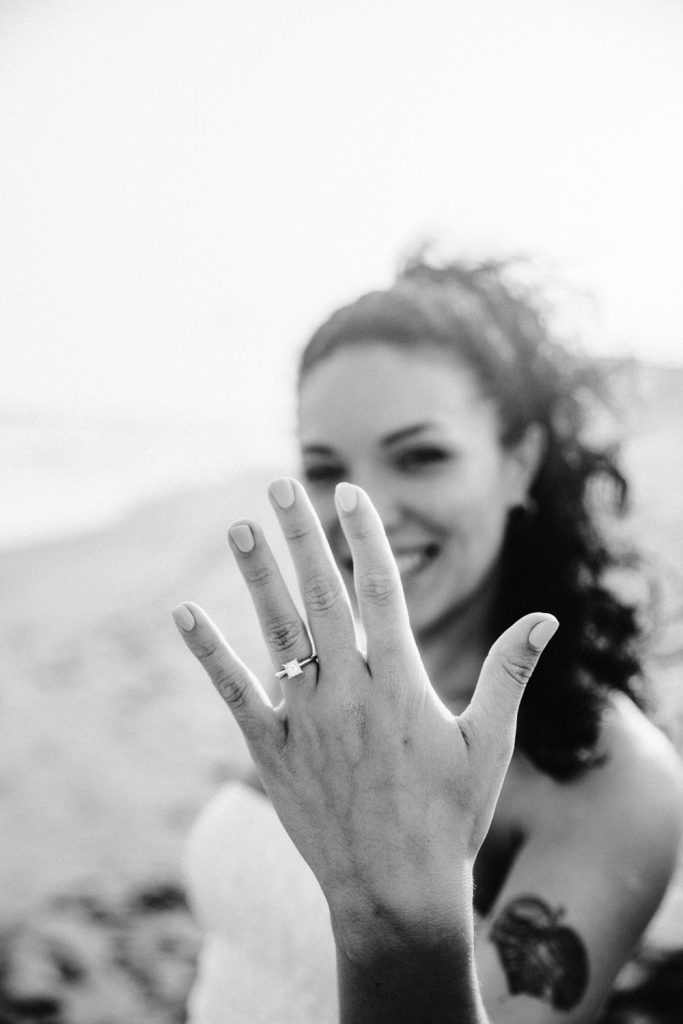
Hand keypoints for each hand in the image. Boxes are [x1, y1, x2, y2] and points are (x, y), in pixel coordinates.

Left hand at [172, 478, 557, 955]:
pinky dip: (208, 652)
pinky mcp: (270, 750)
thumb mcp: (488, 743)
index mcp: (401, 683)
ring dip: (257, 576)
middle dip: (303, 536)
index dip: (364, 535)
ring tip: (240, 527)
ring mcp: (304, 720)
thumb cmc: (450, 817)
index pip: (381, 589)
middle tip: (283, 486)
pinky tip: (184, 613)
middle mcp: (348, 692)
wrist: (395, 895)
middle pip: (321, 596)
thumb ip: (510, 672)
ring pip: (277, 632)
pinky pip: (233, 692)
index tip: (349, 492)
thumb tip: (547, 618)